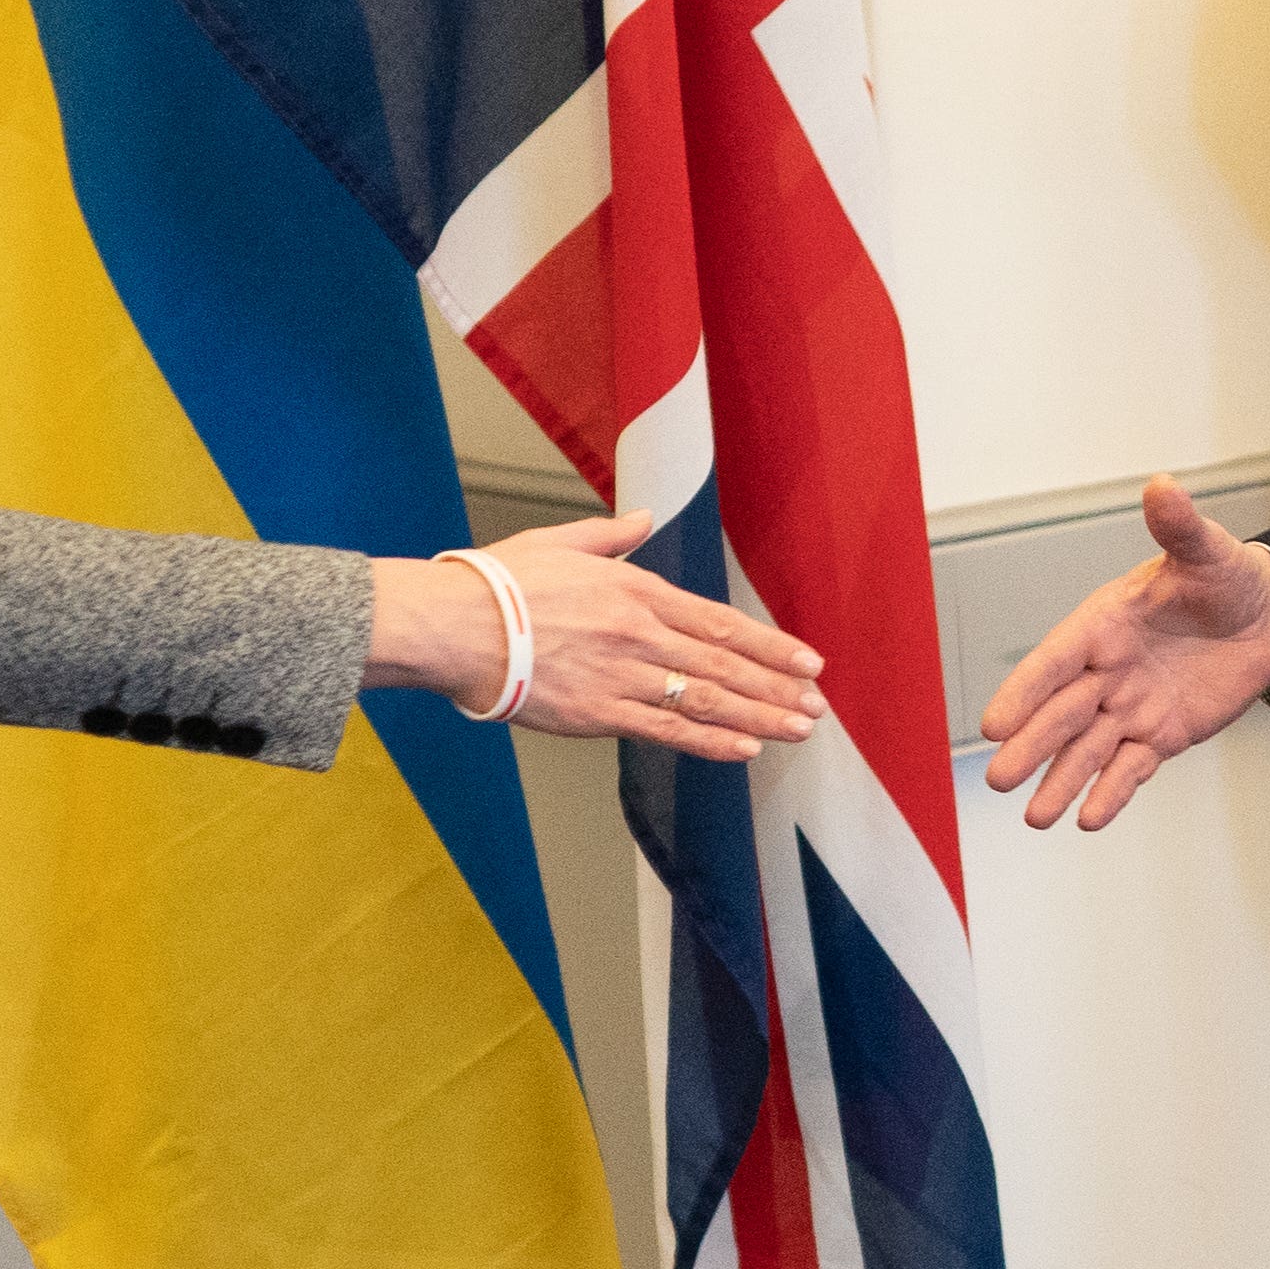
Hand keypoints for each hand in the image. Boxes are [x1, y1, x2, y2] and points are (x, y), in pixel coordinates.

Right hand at [367, 515, 823, 756]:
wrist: (454, 625)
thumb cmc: (499, 584)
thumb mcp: (561, 542)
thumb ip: (610, 535)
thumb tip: (642, 518)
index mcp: (637, 590)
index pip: (721, 622)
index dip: (770, 646)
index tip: (807, 661)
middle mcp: (641, 633)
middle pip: (726, 664)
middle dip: (777, 687)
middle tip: (815, 705)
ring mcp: (624, 675)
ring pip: (707, 699)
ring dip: (759, 716)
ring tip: (797, 730)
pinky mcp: (599, 712)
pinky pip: (667, 730)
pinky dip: (711, 741)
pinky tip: (745, 749)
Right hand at [978, 477, 1269, 831]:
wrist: (1261, 617)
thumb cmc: (1222, 578)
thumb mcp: (1206, 551)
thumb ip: (1179, 527)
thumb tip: (1163, 485)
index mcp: (1103, 625)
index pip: (1056, 661)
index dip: (1026, 692)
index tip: (995, 725)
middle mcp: (1107, 671)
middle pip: (1062, 714)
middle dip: (1033, 747)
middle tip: (999, 780)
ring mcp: (1130, 707)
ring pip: (1088, 750)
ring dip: (1062, 780)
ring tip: (1037, 817)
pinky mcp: (1160, 736)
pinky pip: (1131, 769)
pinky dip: (1112, 792)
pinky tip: (1089, 819)